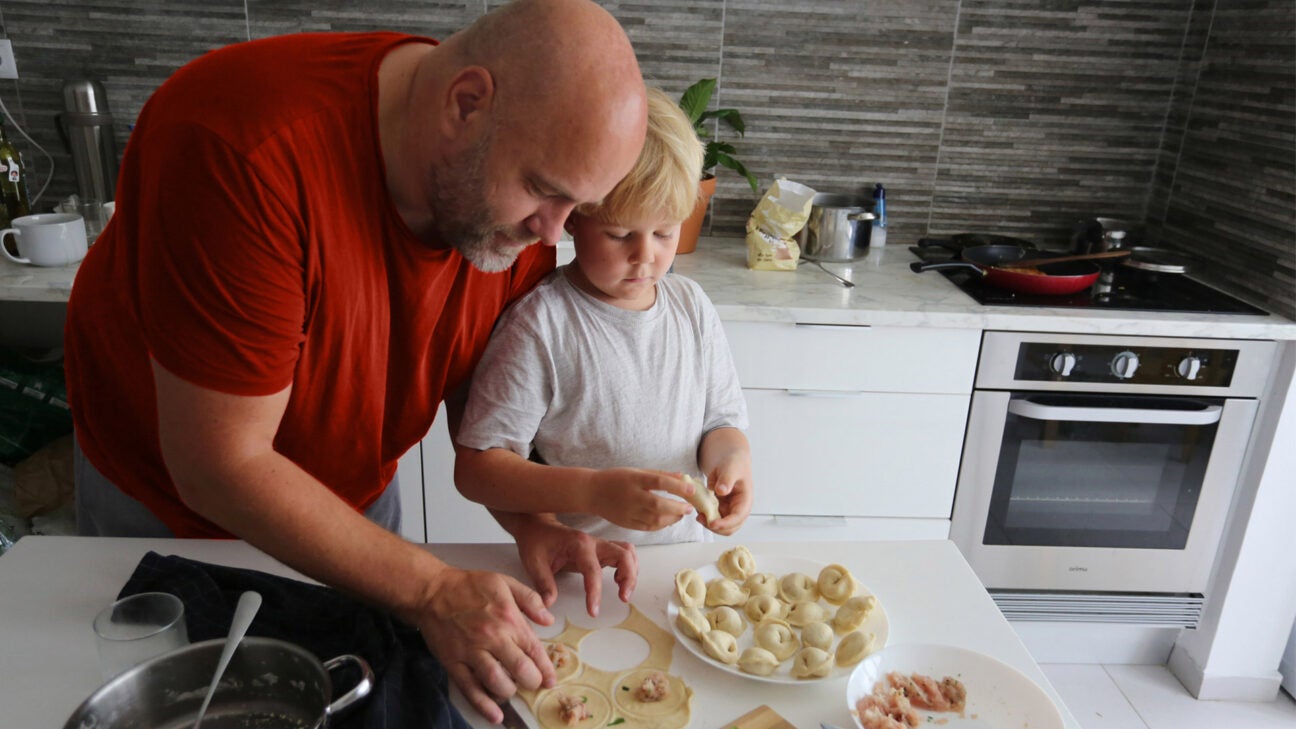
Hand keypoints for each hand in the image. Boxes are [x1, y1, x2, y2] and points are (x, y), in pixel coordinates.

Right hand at [414, 567, 555, 723]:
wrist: (432, 591)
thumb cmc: (468, 586)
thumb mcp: (504, 583)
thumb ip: (530, 600)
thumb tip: (549, 619)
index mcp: (509, 619)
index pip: (534, 650)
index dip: (546, 669)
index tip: (550, 680)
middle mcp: (493, 638)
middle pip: (520, 670)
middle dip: (531, 682)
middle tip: (531, 683)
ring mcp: (472, 652)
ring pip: (497, 683)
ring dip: (509, 692)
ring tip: (511, 689)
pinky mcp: (454, 663)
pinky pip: (470, 689)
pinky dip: (484, 705)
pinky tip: (495, 715)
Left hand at [511, 515, 637, 617]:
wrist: (537, 525)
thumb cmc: (536, 542)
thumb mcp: (534, 563)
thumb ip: (544, 584)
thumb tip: (549, 604)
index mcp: (578, 545)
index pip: (593, 570)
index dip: (595, 592)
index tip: (593, 611)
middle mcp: (593, 542)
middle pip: (623, 554)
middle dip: (628, 577)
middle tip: (623, 597)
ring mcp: (599, 544)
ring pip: (627, 552)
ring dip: (632, 571)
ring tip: (624, 591)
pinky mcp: (601, 548)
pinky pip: (623, 553)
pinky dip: (628, 566)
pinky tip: (618, 580)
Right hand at [588, 467, 695, 530]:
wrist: (592, 492)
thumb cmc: (617, 479)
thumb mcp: (637, 471)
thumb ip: (660, 475)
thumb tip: (683, 478)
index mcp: (634, 479)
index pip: (658, 482)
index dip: (677, 486)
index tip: (692, 489)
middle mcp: (631, 496)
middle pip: (658, 505)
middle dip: (677, 508)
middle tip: (689, 508)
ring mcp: (628, 512)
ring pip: (655, 519)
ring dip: (672, 518)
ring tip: (681, 514)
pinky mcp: (627, 523)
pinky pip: (648, 527)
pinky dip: (662, 525)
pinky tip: (668, 520)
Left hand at [703, 454, 752, 535]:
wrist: (730, 460)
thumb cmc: (734, 463)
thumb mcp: (731, 468)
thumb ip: (727, 479)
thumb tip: (722, 491)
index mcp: (745, 501)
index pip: (738, 518)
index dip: (725, 523)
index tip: (712, 523)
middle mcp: (738, 509)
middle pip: (729, 528)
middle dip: (715, 527)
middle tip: (700, 518)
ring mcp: (728, 510)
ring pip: (719, 525)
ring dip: (708, 522)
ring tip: (698, 512)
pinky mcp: (719, 508)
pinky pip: (711, 517)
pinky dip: (704, 515)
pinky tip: (697, 507)